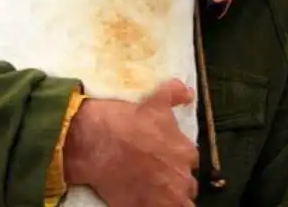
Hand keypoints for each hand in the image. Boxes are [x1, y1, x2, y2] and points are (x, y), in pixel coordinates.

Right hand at [63, 78, 198, 205]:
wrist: (97, 141)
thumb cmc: (127, 120)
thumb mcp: (155, 101)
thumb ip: (175, 95)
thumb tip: (188, 92)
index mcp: (186, 151)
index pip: (190, 159)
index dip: (177, 157)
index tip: (165, 155)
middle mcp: (181, 177)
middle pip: (186, 183)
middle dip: (175, 179)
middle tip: (157, 172)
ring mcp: (166, 198)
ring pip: (179, 203)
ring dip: (170, 198)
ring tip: (153, 189)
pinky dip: (154, 205)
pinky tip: (144, 199)